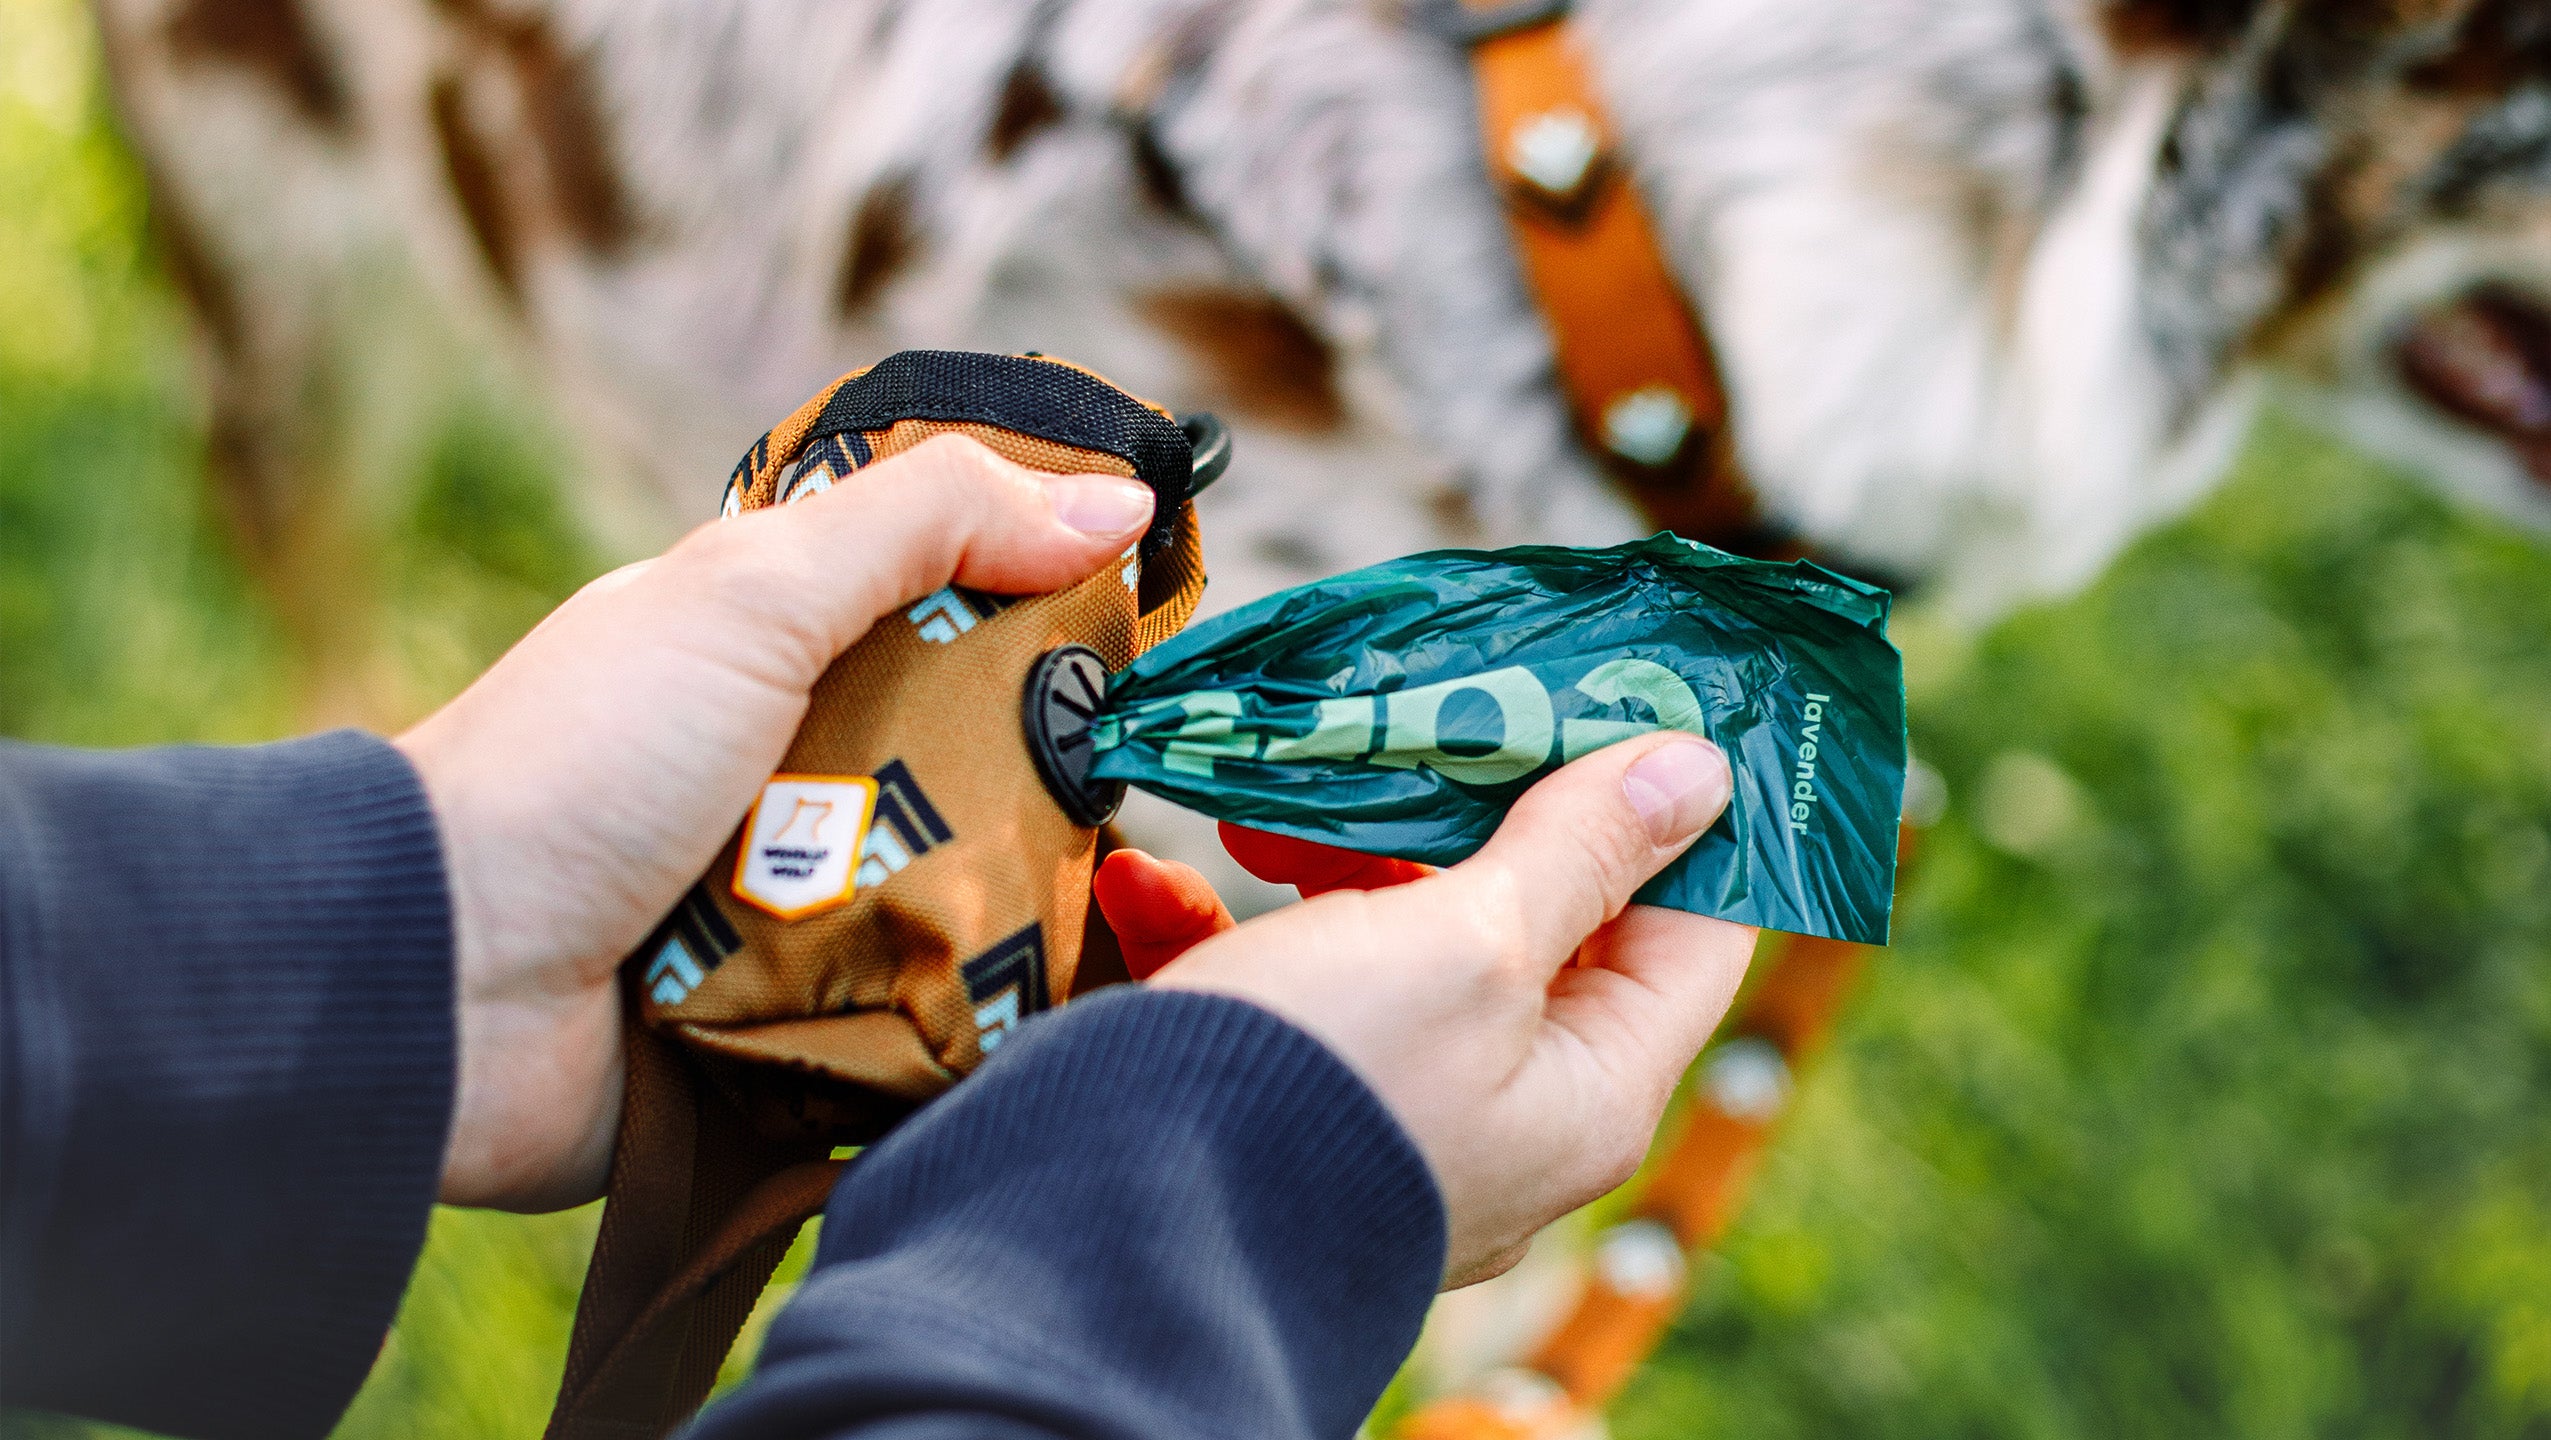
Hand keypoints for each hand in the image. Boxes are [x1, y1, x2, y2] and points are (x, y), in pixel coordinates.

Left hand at [398, 435, 1156, 1209]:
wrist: (433, 989)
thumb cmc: (576, 763)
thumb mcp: (751, 596)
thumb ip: (927, 526)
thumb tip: (1119, 498)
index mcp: (780, 654)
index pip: (959, 614)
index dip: (1057, 613)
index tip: (1162, 633)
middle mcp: (799, 774)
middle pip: (989, 763)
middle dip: (1060, 781)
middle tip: (1138, 799)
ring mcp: (799, 906)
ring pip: (973, 895)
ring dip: (1026, 905)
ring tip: (1115, 915)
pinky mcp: (802, 1030)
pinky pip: (927, 1016)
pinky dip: (976, 1010)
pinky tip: (1055, 1009)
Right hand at [1097, 734, 1756, 1286]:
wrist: (1117, 1232)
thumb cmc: (1322, 1086)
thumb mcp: (1468, 942)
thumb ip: (1578, 852)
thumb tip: (1698, 774)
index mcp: (1591, 1091)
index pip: (1691, 934)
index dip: (1669, 821)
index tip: (1616, 712)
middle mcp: (1508, 1117)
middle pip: (1530, 928)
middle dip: (1459, 818)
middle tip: (1418, 724)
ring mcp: (1392, 1115)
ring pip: (1390, 948)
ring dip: (1321, 862)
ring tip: (1257, 813)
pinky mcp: (1282, 1109)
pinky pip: (1271, 1000)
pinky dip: (1217, 932)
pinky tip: (1150, 884)